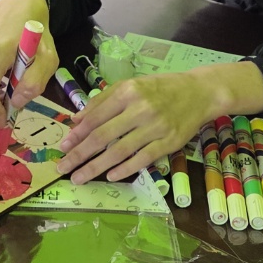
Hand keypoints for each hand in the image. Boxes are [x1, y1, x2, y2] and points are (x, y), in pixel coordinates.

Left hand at [55, 61, 262, 184]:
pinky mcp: (170, 142)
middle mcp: (140, 108)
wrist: (200, 92)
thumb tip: (76, 120)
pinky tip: (110, 176)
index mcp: (128, 91)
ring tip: (79, 177)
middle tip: (63, 167)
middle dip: (80, 154)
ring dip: (96, 166)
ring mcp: (156, 126)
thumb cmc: (161, 88)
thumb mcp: (131, 85)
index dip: (77, 134)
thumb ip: (103, 101)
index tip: (62, 147)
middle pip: (103, 136)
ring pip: (120, 151)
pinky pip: (143, 158)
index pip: (96, 117)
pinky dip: (125, 169)